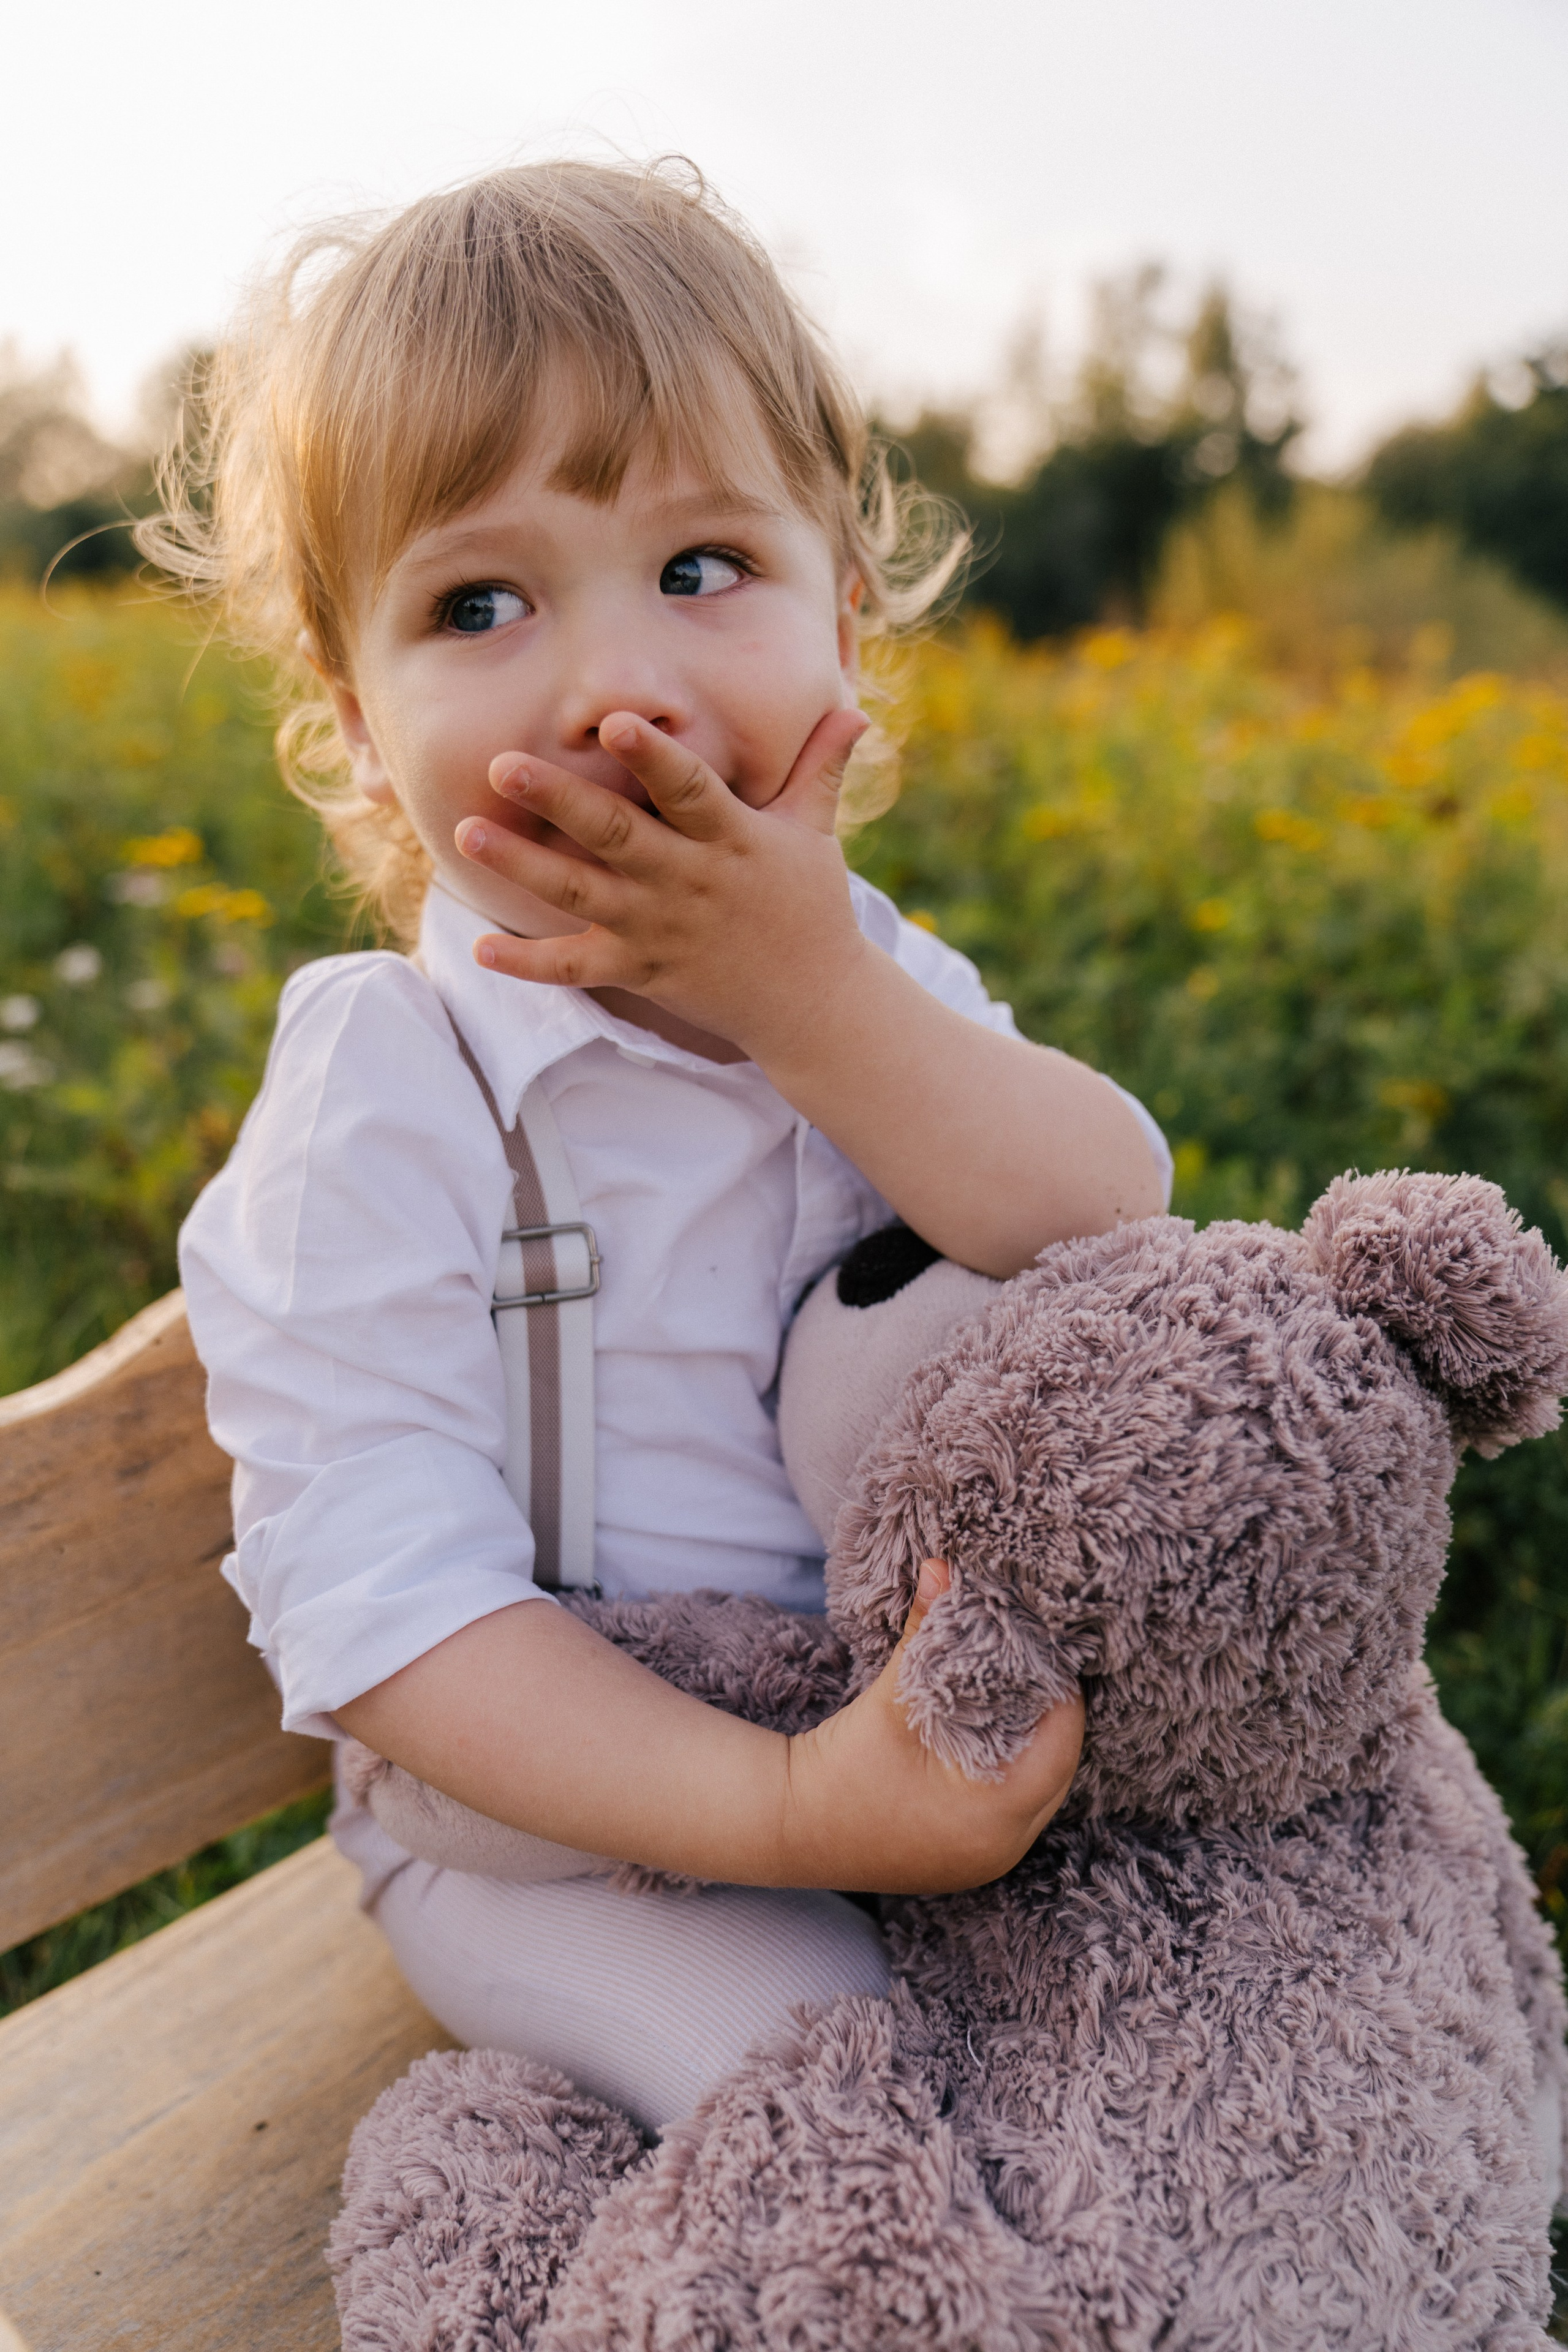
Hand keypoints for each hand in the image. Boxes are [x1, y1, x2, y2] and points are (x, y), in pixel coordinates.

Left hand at [455, 707, 869, 1058]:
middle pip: (616, 836)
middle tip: (503, 765)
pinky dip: (529, 964)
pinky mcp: (639, 971)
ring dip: (521, 866)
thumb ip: (822, 766)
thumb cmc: (810, 905)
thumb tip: (855, 710)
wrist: (813, 1003)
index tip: (615, 721)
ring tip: (466, 832)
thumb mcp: (816, 832)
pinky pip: (576, 969)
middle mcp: (687, 882)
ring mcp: (658, 930)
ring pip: (580, 895)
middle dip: (558, 801)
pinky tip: (481, 947)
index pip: (689, 790)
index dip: (652, 757)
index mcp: (730, 838)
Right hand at [777, 1560, 1084, 1894]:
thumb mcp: (891, 1700)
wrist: (785, 1826)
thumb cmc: (839, 1770)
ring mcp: (985, 1862)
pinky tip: (991, 1738)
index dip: (1057, 1691)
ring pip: (1038, 1792)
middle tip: (1032, 1667)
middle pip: (1058, 1768)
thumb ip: (925, 1632)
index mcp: (995, 1815)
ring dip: (1031, 1746)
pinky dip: (1010, 1772)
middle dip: (1048, 1716)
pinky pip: (1012, 1812)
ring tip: (1015, 1697)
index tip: (1042, 1651)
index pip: (1063, 1742)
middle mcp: (1002, 1849)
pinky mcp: (965, 1862)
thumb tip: (943, 1568)